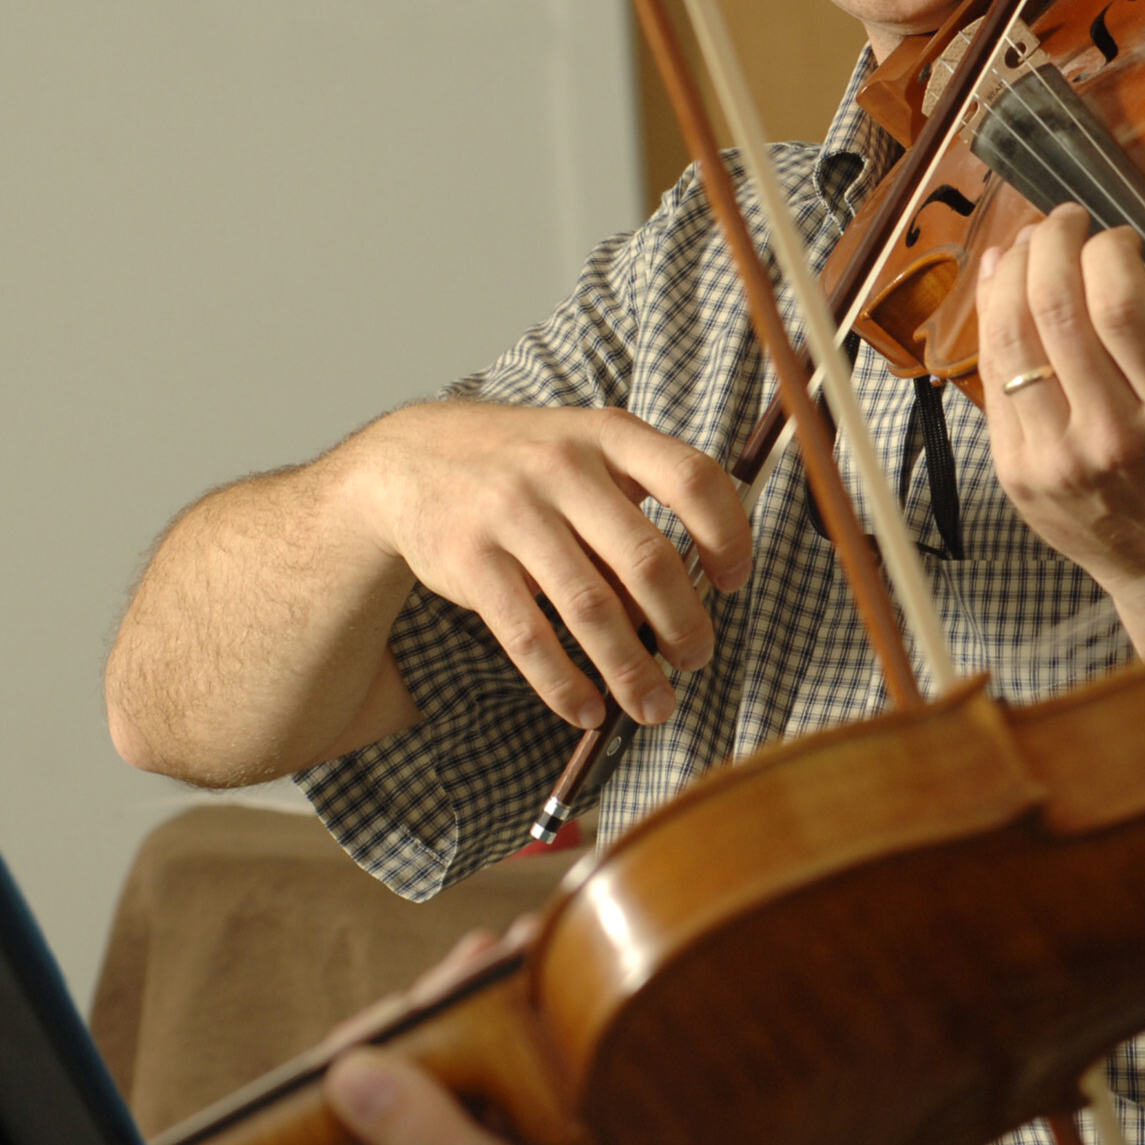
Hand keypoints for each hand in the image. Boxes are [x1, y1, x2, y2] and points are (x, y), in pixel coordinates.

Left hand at [295, 924, 656, 1144]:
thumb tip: (347, 1073)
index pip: (323, 1139)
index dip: (355, 1059)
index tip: (410, 1003)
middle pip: (392, 1098)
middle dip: (434, 1018)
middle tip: (481, 958)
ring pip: (452, 1089)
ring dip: (482, 1018)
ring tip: (524, 955)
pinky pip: (504, 1098)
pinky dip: (524, 1044)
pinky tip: (553, 992)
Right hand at [339, 402, 750, 728]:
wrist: (410, 459)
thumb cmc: (524, 465)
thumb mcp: (586, 455)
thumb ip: (635, 512)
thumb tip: (686, 601)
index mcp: (609, 434)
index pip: (694, 479)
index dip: (728, 535)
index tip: (733, 581)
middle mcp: (563, 467)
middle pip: (647, 559)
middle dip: (684, 624)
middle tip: (697, 659)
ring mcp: (512, 513)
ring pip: (591, 609)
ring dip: (631, 670)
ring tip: (654, 704)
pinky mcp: (470, 561)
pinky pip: (529, 637)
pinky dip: (564, 684)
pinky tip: (587, 709)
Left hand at [977, 203, 1144, 650]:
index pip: (1119, 305)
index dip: (1110, 249)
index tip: (1123, 236)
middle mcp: (1110, 438)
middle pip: (1054, 309)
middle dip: (1056, 241)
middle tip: (1068, 219)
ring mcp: (1054, 458)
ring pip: (1008, 337)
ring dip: (1014, 270)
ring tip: (1035, 242)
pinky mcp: (1015, 471)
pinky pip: (990, 374)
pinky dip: (991, 315)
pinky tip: (1004, 282)